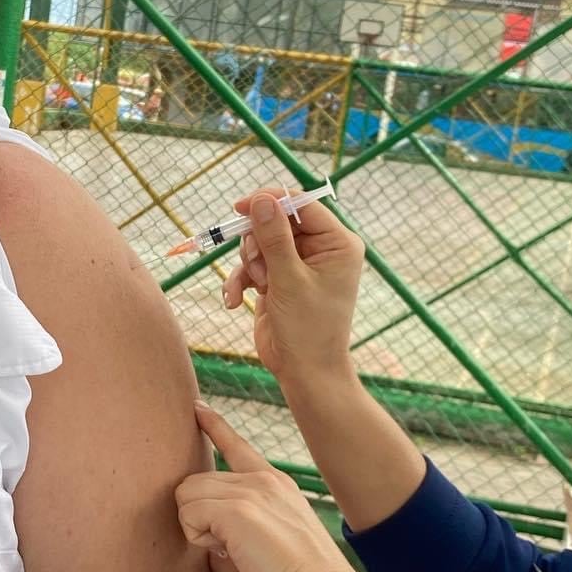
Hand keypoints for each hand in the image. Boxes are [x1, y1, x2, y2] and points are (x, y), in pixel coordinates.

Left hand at [176, 402, 355, 571]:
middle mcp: (262, 480)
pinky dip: (197, 538)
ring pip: (187, 494)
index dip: (214, 426)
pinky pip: (189, 513)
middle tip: (228, 548)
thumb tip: (214, 553)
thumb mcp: (268, 549)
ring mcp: (250, 490)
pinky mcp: (237, 508)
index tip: (198, 408)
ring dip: (196, 527)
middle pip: (195, 482)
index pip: (237, 447)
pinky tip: (225, 552)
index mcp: (275, 484)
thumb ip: (237, 541)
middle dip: (198, 518)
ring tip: (229, 550)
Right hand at [220, 188, 363, 394]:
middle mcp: (320, 249)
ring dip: (250, 264)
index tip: (241, 207)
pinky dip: (240, 281)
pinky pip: (251, 266)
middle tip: (257, 266)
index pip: (302, 205)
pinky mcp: (278, 279)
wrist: (304, 372)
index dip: (271, 202)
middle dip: (258, 243)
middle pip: (276, 221)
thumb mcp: (289, 279)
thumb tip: (262, 200)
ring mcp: (297, 264)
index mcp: (337, 243)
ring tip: (259, 287)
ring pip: (259, 242)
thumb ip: (274, 237)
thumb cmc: (307, 329)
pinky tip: (234, 301)